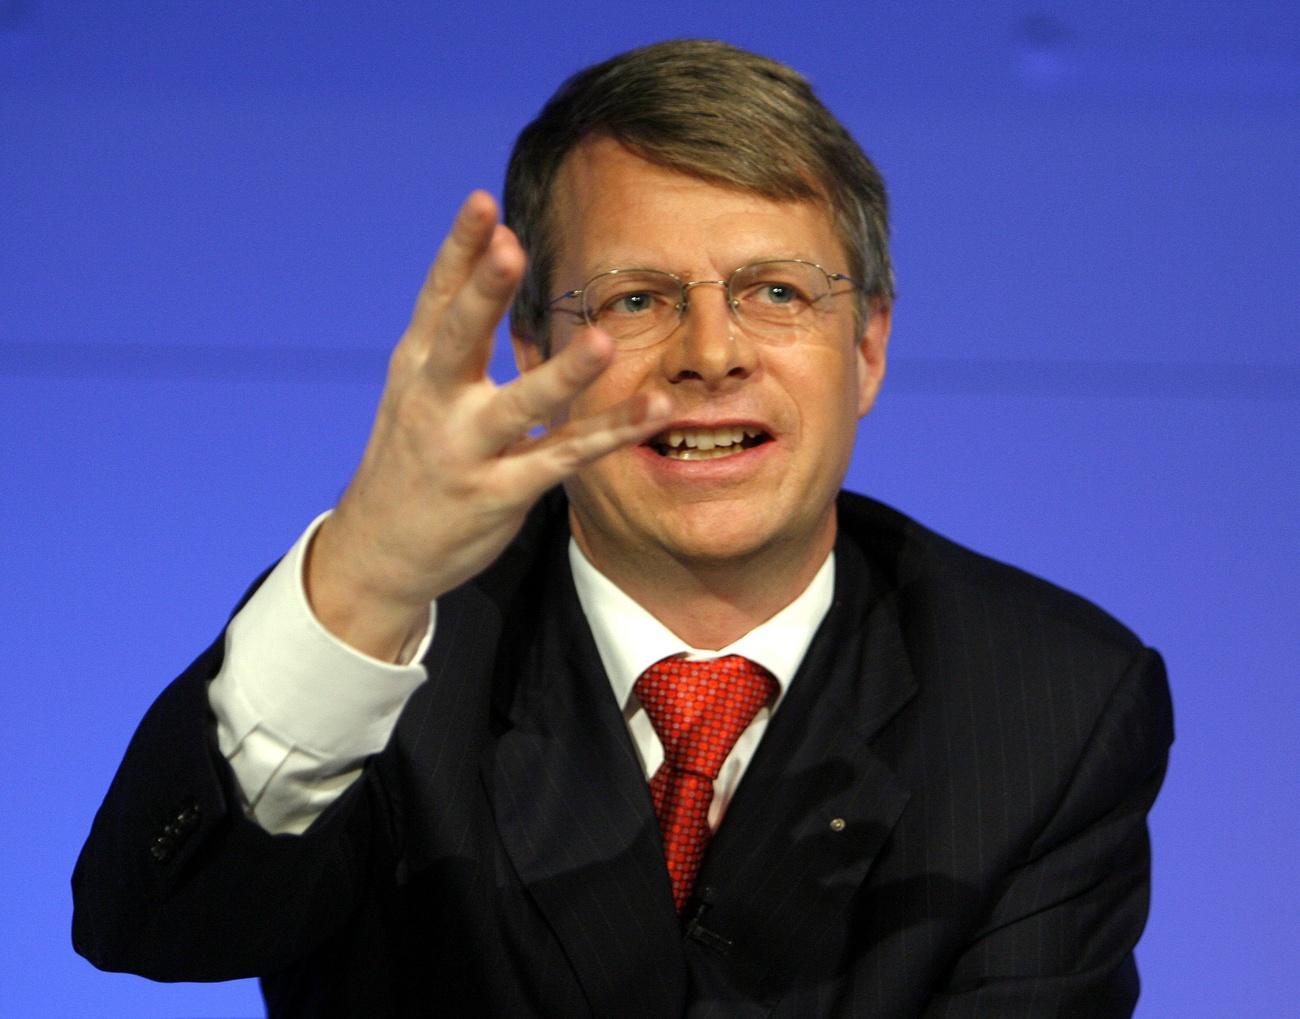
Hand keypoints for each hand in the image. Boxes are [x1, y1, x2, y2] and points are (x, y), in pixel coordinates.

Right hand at [305, 191, 669, 659]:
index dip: (458, 250)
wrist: (379, 551)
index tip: (483, 202)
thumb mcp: (416, 389)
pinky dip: (610, 432)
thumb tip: (486, 253)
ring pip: (520, 406)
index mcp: (416, 368)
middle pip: (459, 339)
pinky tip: (654, 408)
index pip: (437, 300)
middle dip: (482, 294)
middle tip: (509, 249)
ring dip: (561, 374)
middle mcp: (435, 403)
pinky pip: (563, 457)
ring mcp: (467, 451)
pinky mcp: (500, 493)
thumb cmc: (409, 455)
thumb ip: (451, 330)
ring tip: (602, 340)